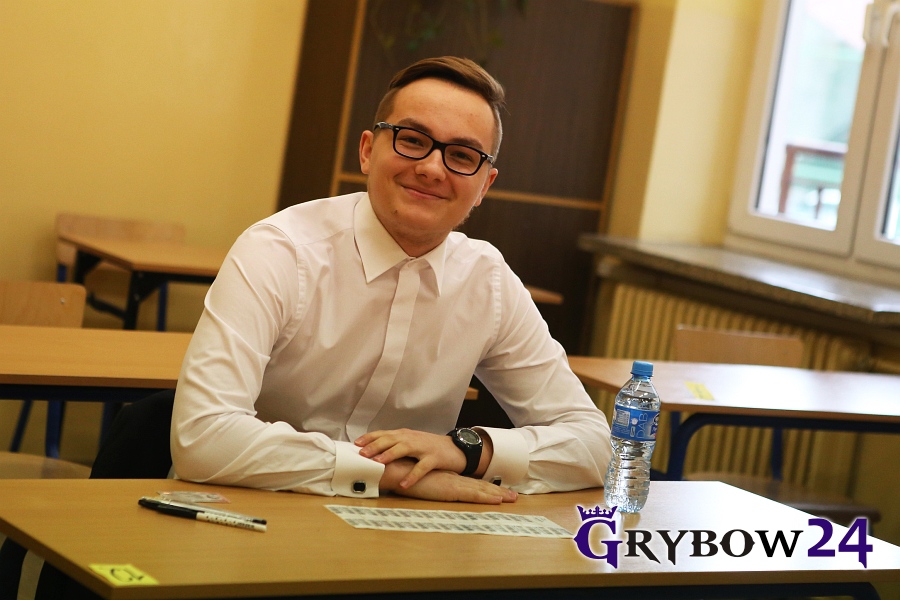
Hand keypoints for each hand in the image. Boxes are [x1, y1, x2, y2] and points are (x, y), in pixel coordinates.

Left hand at [356, 428, 464, 488]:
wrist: (456, 448)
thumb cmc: (429, 448)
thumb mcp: (411, 443)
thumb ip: (395, 446)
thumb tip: (374, 455)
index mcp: (405, 435)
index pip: (384, 434)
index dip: (370, 438)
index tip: (356, 443)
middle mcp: (412, 438)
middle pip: (391, 439)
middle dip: (376, 445)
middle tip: (362, 453)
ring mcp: (423, 448)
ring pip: (404, 448)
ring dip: (390, 454)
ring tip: (378, 462)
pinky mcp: (434, 458)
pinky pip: (422, 468)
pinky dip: (412, 476)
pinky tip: (404, 484)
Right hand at [380, 460, 516, 504]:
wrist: (394, 468)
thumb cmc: (400, 474)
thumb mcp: (415, 480)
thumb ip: (422, 483)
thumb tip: (423, 487)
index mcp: (445, 477)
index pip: (469, 483)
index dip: (484, 487)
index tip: (497, 491)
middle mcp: (452, 479)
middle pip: (479, 485)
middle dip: (496, 490)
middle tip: (513, 495)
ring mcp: (452, 483)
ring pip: (480, 490)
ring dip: (497, 494)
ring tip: (513, 498)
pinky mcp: (448, 489)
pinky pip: (471, 495)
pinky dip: (485, 498)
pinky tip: (497, 501)